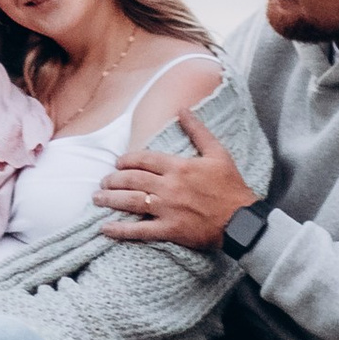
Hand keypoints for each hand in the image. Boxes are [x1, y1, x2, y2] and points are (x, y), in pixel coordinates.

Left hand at [98, 106, 252, 249]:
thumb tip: (183, 109)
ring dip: (111, 199)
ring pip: (131, 201)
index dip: (127, 160)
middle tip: (102, 181)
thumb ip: (198, 131)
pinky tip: (105, 229)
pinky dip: (121, 230)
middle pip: (132, 179)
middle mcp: (169, 186)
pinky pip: (140, 230)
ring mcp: (167, 209)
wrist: (241, 221)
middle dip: (113, 179)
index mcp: (178, 166)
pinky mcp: (170, 230)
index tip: (117, 163)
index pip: (144, 159)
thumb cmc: (231, 186)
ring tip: (97, 198)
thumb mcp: (218, 153)